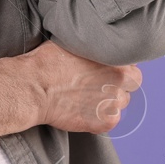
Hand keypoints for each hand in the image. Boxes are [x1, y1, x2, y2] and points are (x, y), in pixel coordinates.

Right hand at [22, 39, 140, 134]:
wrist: (34, 87)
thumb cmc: (48, 61)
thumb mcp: (75, 42)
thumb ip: (94, 46)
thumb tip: (97, 46)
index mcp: (116, 58)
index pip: (131, 63)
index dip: (117, 66)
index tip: (105, 69)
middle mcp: (120, 80)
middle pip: (131, 83)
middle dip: (118, 84)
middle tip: (97, 84)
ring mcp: (113, 102)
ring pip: (121, 103)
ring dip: (109, 101)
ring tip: (88, 99)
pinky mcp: (104, 121)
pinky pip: (111, 121)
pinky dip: (100, 119)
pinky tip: (85, 112)